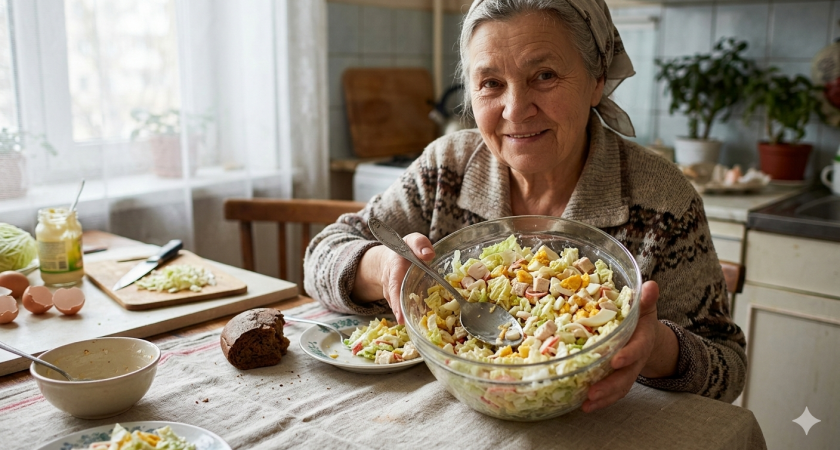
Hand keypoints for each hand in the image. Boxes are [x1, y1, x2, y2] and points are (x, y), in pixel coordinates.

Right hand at [379, 233, 434, 323]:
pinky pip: (403, 308)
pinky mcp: (398, 300)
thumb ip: (419, 244)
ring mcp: (393, 294)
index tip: (400, 316)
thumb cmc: (405, 249)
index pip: (394, 286)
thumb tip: (428, 255)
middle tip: (407, 325)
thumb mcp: (412, 240)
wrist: (392, 257)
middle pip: (394, 301)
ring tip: (416, 328)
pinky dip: (411, 316)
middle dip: (400, 313)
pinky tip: (421, 324)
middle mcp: (390, 284)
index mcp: (394, 269)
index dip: (397, 302)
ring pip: (398, 307)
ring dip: (406, 317)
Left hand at [582, 280, 676, 412]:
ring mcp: (626, 371)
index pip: (637, 349)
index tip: (616, 360)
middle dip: (610, 386)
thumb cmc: (641, 319)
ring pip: (617, 388)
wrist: (647, 337)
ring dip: (602, 398)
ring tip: (586, 404)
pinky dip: (598, 401)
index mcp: (641, 340)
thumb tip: (651, 284)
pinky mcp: (616, 378)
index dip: (628, 355)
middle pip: (625, 376)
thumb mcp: (645, 307)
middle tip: (593, 392)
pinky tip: (582, 406)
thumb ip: (646, 299)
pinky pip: (609, 392)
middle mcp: (634, 359)